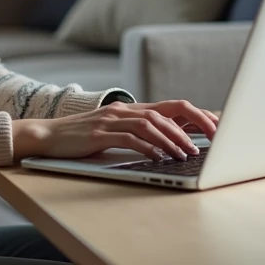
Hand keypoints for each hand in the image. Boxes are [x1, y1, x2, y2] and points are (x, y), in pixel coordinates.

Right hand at [11, 100, 218, 162]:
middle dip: (194, 123)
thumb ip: (138, 133)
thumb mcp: (114, 132)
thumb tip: (170, 144)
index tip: (217, 127)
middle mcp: (124, 110)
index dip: (196, 114)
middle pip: (167, 111)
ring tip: (187, 154)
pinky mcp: (100, 132)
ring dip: (173, 139)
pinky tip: (159, 158)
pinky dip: (148, 147)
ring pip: (151, 124)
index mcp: (131, 109)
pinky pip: (130, 138)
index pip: (172, 107)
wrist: (47, 136)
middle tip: (214, 138)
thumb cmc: (82, 138)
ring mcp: (111, 119)